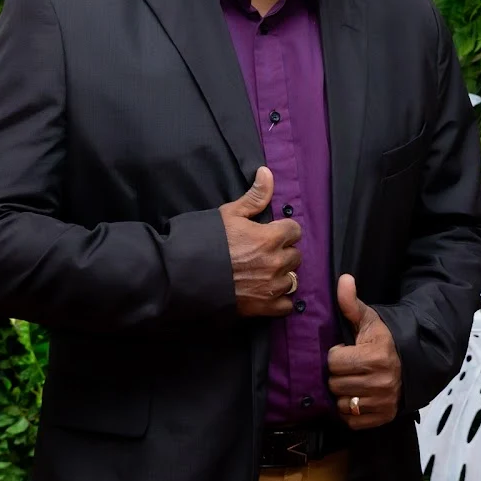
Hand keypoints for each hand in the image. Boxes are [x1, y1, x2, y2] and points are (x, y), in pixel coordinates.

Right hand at [221, 167, 302, 317]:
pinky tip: (268, 292)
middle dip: (283, 252)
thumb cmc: (206, 240)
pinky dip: (280, 300)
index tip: (271, 232)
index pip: (295, 230)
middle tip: (265, 252)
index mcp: (270, 238)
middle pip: (296, 255)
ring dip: (282, 275)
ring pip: (293, 279)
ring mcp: (271, 287)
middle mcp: (276, 262)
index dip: (283, 229)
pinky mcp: (263, 307)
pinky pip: (286, 305)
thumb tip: (267, 172)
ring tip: (265, 273)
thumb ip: (254, 196)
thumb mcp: (229, 213)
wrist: (185, 275)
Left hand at [327, 274, 400, 429]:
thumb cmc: (386, 339)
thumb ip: (351, 303)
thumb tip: (344, 279)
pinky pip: (352, 420)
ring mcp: (383, 402)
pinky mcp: (384, 417)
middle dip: (338, 374)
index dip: (337, 354)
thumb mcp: (369, 319)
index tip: (347, 350)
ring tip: (354, 381)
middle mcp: (380, 381)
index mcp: (374, 356)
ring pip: (341, 403)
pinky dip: (352, 411)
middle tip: (350, 367)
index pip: (333, 361)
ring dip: (344, 393)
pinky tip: (359, 396)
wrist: (414, 362)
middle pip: (335, 383)